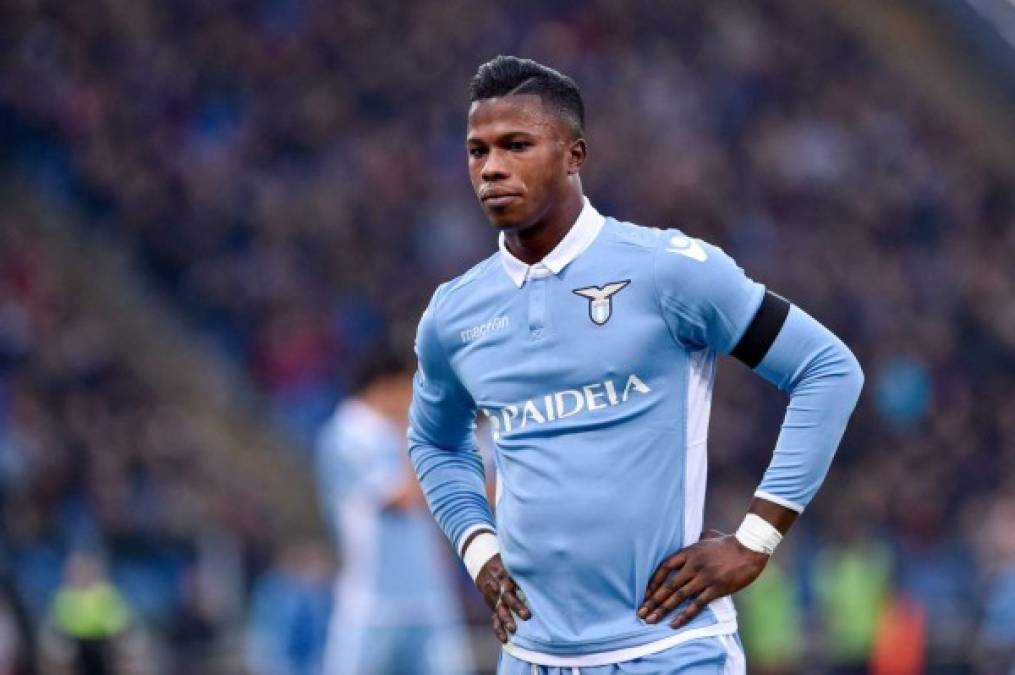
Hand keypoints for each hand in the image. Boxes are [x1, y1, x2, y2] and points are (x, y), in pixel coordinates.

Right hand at [475, 553, 530, 642]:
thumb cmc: (504, 560)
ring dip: (506, 619)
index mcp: (502, 571)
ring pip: (498, 608)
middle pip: (505, 596)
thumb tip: (542, 567)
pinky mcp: (490, 604)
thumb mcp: (509, 559)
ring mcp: (492, 595)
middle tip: (526, 615)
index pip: (509, 581)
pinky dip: (498, 628)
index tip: (527, 594)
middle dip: (515, 606)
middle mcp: (496, 584)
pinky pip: (493, 618)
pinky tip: (505, 638)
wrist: (480, 561)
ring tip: (513, 629)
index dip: (517, 588)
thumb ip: (521, 565)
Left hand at [637, 530, 767, 627]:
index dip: (653, 581)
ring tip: (650, 620)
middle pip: (668, 585)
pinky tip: (673, 624)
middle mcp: (693, 565)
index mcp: (689, 552)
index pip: (664, 567)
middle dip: (652, 600)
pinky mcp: (716, 589)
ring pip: (678, 596)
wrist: (750, 547)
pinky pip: (696, 605)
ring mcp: (704, 578)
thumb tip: (691, 534)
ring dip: (663, 609)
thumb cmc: (729, 542)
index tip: (645, 593)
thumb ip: (696, 538)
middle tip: (640, 613)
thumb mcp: (707, 535)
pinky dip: (684, 615)